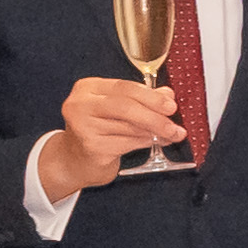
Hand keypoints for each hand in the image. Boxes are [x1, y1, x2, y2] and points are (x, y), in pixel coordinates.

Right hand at [36, 70, 189, 199]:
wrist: (73, 159)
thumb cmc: (98, 128)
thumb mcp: (116, 108)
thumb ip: (140, 99)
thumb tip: (168, 94)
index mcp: (87, 87)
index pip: (124, 87)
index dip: (151, 96)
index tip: (172, 105)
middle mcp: (80, 104)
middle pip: (126, 106)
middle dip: (155, 116)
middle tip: (175, 125)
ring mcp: (83, 126)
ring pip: (129, 127)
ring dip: (155, 132)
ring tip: (172, 134)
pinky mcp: (91, 147)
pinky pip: (127, 143)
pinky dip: (146, 142)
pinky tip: (156, 142)